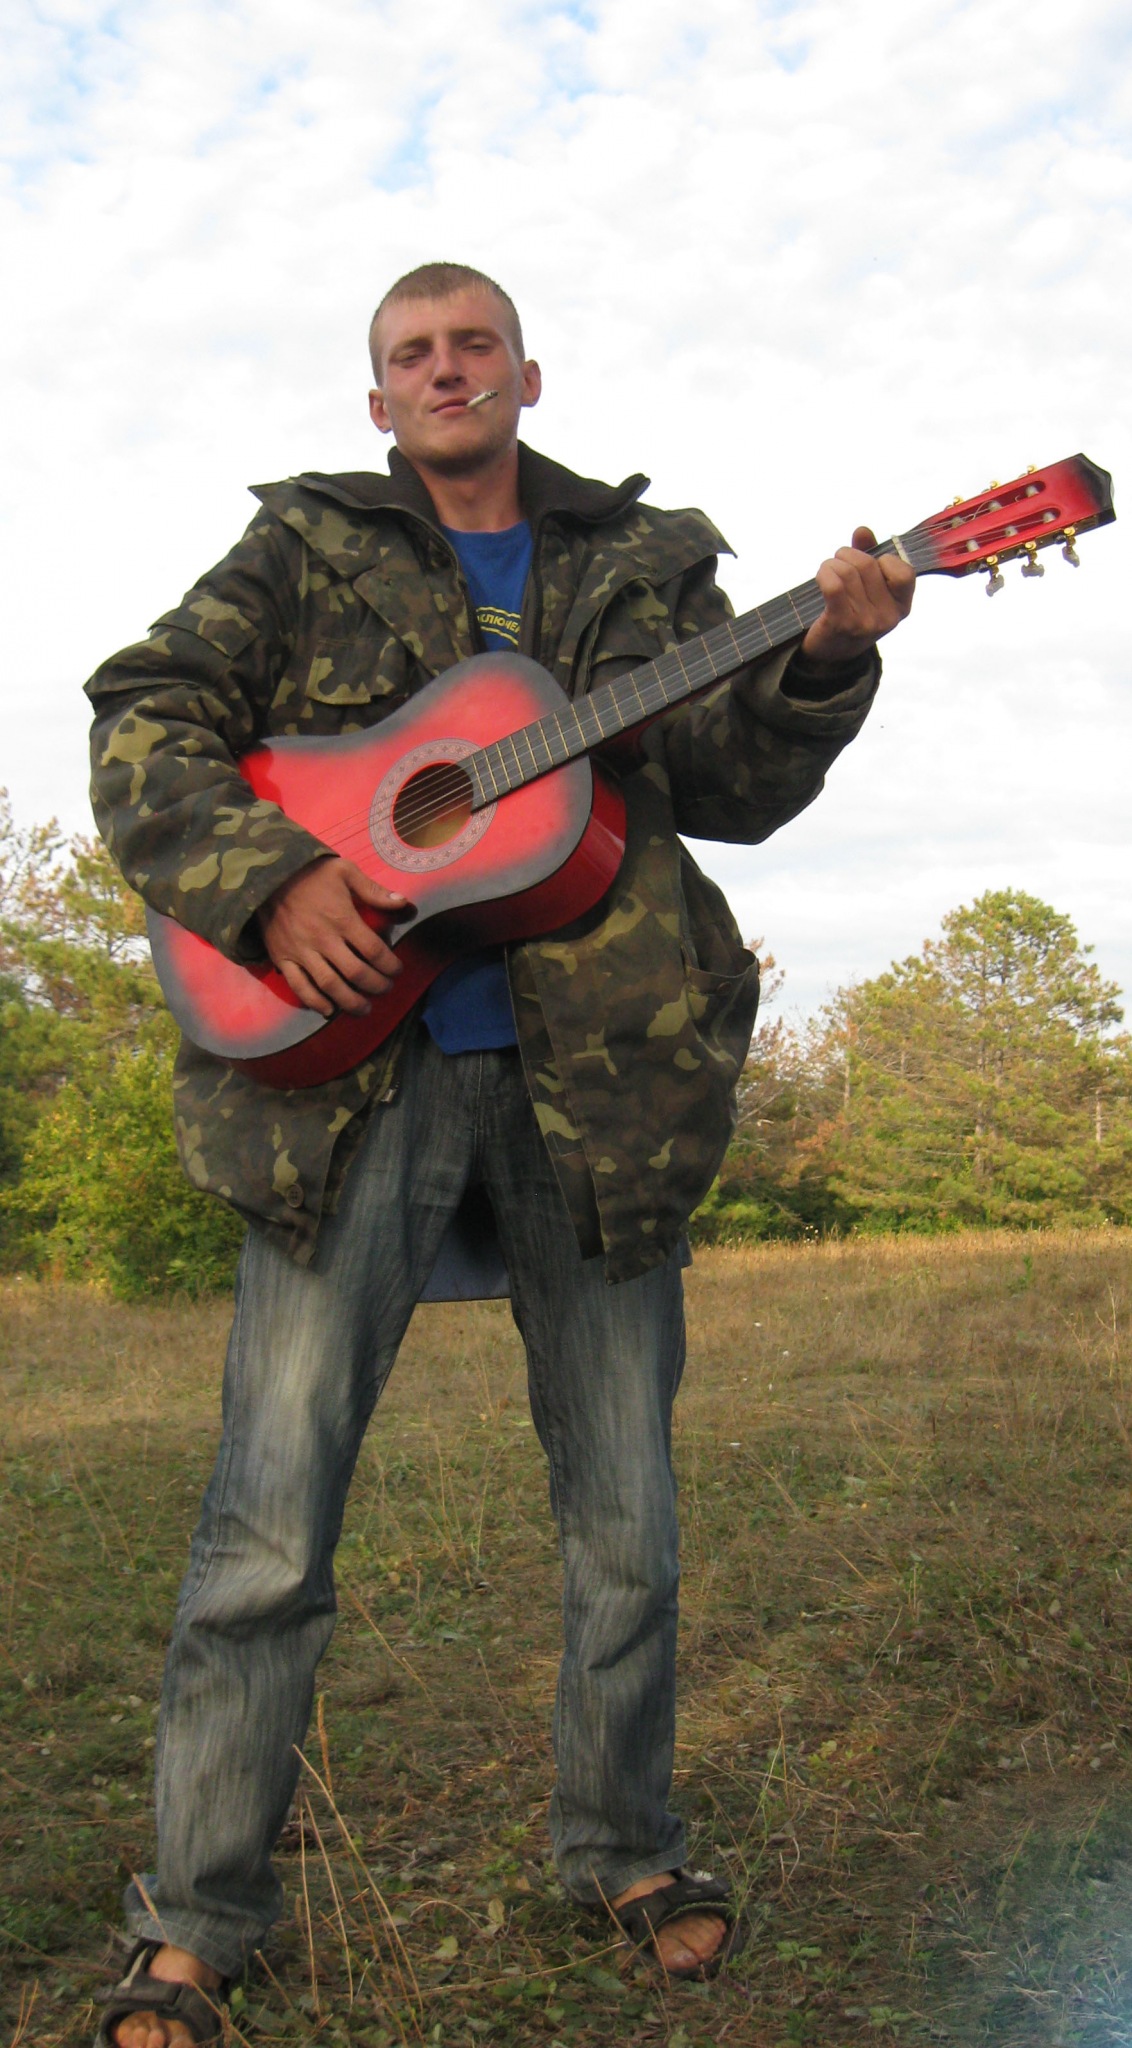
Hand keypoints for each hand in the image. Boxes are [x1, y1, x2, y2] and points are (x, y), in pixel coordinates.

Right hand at [259, 857, 406, 1016]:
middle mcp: (323, 939)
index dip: (390, 965)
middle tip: (385, 989)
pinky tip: (330, 1010)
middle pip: (356, 973)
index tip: (397, 971)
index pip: (374, 951)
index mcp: (342, 919)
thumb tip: (404, 903)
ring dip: (351, 1002)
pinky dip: (315, 1002)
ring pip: (330, 986)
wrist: (267, 877)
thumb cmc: (310, 874)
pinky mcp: (283, 958)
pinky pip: (300, 986)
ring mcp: (301, 952)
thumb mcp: (345, 871)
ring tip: (364, 1008)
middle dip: (376, 986)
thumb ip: (374, 890)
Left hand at [801, 525, 914, 666]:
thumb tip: (862, 531)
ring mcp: (866, 623)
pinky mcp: (841, 624)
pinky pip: (834, 585)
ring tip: (827, 569)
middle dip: (847, 555)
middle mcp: (888, 617)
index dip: (884, 560)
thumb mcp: (868, 588)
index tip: (870, 564)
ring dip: (832, 563)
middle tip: (837, 561)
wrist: (829, 654)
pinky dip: (824, 574)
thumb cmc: (851, 612)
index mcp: (902, 607)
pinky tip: (820, 577)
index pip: (905, 572)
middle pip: (868, 565)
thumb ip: (869, 555)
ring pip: (848, 572)